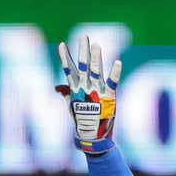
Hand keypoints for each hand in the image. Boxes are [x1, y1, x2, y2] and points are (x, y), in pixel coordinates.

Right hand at [55, 36, 122, 153]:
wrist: (93, 137)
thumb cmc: (82, 121)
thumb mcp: (72, 106)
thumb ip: (66, 93)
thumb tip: (57, 86)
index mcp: (76, 90)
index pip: (69, 70)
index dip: (66, 58)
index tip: (62, 45)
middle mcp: (85, 89)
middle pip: (83, 66)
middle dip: (83, 52)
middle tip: (84, 37)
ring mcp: (97, 92)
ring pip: (96, 72)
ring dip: (96, 58)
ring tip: (96, 45)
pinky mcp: (109, 97)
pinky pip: (112, 82)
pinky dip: (115, 72)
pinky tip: (118, 62)